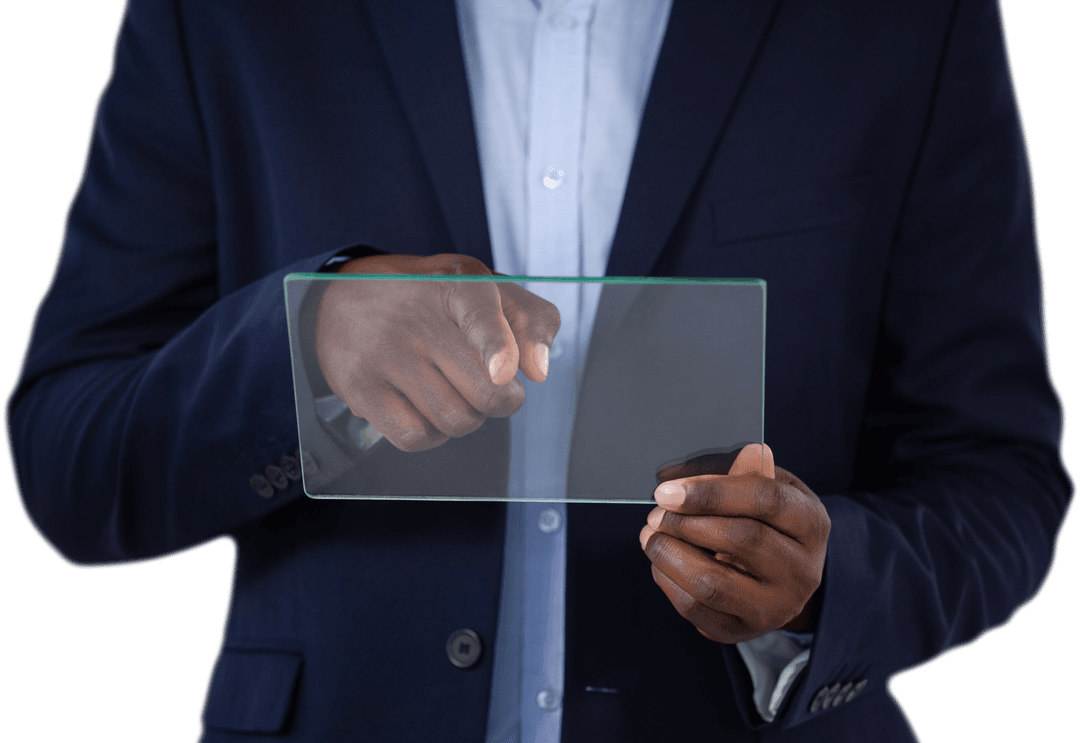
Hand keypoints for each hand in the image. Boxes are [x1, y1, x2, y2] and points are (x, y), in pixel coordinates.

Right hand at [314, 253, 559, 451]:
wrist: (348, 292)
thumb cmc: (435, 298)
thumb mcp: (488, 288)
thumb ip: (532, 320)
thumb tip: (538, 372)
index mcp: (458, 285)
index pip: (479, 316)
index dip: (496, 346)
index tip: (503, 372)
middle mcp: (418, 318)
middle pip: (487, 393)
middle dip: (499, 398)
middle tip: (487, 381)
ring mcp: (385, 355)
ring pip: (456, 421)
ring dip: (466, 416)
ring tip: (449, 387)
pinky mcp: (360, 387)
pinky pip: (416, 438)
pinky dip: (431, 434)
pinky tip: (424, 408)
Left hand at [639, 444, 829, 642]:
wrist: (785, 575)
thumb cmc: (768, 520)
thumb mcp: (765, 486)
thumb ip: (732, 473)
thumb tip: (678, 474)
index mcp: (811, 524)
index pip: (766, 499)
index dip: (712, 492)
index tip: (668, 491)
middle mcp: (801, 571)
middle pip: (741, 539)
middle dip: (686, 523)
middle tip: (657, 513)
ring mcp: (775, 607)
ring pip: (714, 583)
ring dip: (670, 555)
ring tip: (651, 535)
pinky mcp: (743, 630)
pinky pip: (695, 609)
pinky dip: (667, 581)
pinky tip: (660, 562)